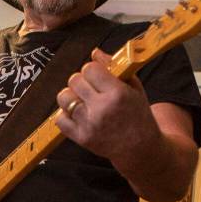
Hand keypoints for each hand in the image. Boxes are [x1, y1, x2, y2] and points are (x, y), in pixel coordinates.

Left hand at [55, 49, 159, 165]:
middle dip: (82, 81)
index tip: (98, 76)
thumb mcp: (134, 88)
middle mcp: (102, 108)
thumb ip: (114, 68)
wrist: (140, 149)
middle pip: (75, 80)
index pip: (89, 69)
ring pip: (64, 97)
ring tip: (83, 100)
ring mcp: (89, 124)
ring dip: (71, 96)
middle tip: (91, 89)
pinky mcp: (81, 138)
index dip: (92, 71)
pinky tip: (77, 114)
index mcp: (117, 93)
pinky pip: (60, 119)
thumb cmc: (139, 116)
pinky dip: (65, 114)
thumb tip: (95, 53)